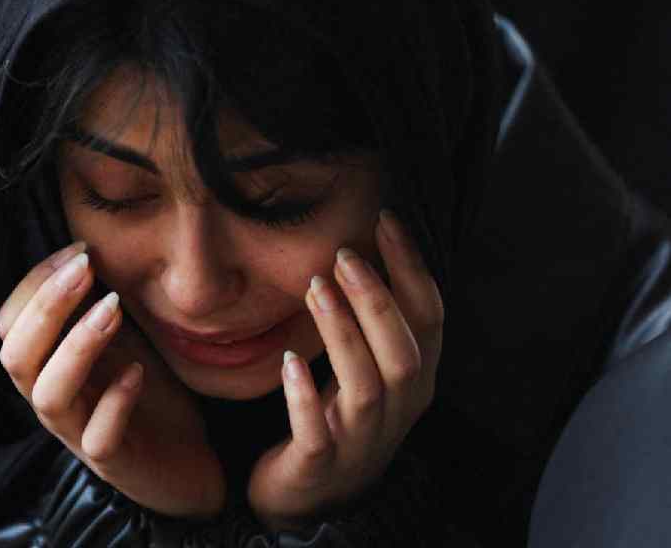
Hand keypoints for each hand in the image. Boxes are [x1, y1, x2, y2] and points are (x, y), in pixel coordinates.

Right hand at [0, 242, 224, 517]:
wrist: (185, 457)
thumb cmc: (145, 391)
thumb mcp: (120, 338)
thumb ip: (95, 305)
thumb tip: (88, 250)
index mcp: (47, 366)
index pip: (10, 324)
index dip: (36, 283)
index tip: (79, 250)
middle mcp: (53, 400)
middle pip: (15, 356)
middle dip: (46, 306)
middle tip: (86, 269)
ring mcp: (79, 433)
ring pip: (48, 395)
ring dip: (77, 346)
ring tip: (113, 308)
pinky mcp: (113, 461)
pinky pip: (99, 438)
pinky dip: (114, 402)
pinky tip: (137, 372)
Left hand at [247, 210, 443, 530]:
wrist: (311, 498)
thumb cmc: (340, 419)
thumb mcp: (368, 370)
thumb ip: (374, 325)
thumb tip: (362, 250)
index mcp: (416, 381)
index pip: (429, 318)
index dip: (412, 268)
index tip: (385, 221)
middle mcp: (399, 410)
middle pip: (404, 351)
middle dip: (377, 298)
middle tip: (343, 254)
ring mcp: (361, 441)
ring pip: (367, 384)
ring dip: (344, 332)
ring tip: (316, 288)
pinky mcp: (320, 464)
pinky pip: (316, 433)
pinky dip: (304, 396)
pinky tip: (288, 361)